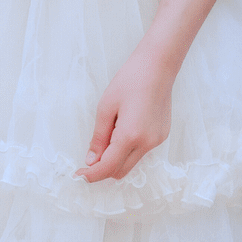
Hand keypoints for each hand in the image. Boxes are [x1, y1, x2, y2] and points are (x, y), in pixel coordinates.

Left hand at [78, 48, 173, 182]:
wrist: (157, 66)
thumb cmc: (129, 81)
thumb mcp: (105, 108)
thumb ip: (98, 138)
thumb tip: (92, 161)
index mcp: (130, 136)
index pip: (108, 167)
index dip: (91, 175)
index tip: (79, 175)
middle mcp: (147, 143)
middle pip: (120, 171)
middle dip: (103, 169)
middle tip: (89, 158)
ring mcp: (157, 141)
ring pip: (131, 163)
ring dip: (116, 159)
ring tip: (109, 135)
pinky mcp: (162, 136)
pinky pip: (141, 152)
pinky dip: (128, 149)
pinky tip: (124, 128)